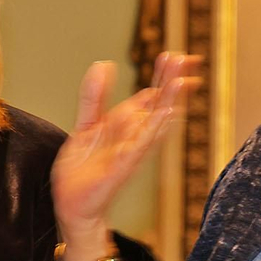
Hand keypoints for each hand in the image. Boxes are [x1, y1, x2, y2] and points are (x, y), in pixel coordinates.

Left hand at [50, 52, 200, 260]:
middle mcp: (135, 136)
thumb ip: (94, 96)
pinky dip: (154, 128)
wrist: (72, 205)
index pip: (151, 95)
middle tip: (188, 59)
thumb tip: (104, 64)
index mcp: (126, 124)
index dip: (163, 75)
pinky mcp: (123, 164)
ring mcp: (132, 150)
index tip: (175, 55)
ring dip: (170, 101)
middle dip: (173, 82)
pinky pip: (141, 143)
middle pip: (160, 104)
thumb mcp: (85, 124)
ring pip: (156, 121)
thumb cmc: (82, 171)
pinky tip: (165, 113)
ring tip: (183, 81)